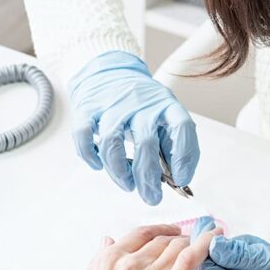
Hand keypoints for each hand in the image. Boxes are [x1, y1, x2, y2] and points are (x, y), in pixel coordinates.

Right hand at [37, 223, 218, 269]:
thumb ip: (98, 262)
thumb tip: (106, 241)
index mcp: (110, 260)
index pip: (141, 234)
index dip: (159, 231)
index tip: (168, 232)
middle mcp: (131, 262)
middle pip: (162, 241)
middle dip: (176, 239)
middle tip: (187, 241)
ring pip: (177, 247)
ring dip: (191, 242)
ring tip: (203, 241)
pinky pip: (190, 260)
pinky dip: (205, 244)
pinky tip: (215, 237)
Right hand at [69, 51, 198, 205]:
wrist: (109, 71)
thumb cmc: (141, 105)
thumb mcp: (164, 117)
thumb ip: (173, 146)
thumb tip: (180, 180)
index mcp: (166, 104)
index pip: (182, 127)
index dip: (184, 156)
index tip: (181, 180)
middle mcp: (141, 103)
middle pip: (145, 142)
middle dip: (148, 177)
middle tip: (152, 198)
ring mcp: (112, 104)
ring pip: (112, 142)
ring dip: (119, 171)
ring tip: (127, 185)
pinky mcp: (88, 108)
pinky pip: (84, 135)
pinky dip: (89, 154)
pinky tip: (97, 165)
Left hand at [190, 217, 269, 269]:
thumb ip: (240, 255)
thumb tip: (212, 245)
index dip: (204, 249)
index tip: (208, 227)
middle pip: (216, 267)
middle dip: (230, 249)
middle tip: (250, 243)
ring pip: (229, 261)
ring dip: (243, 249)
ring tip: (264, 250)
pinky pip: (241, 263)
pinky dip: (250, 252)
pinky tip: (265, 252)